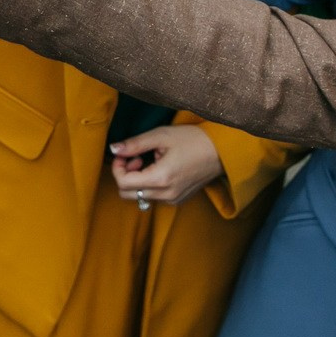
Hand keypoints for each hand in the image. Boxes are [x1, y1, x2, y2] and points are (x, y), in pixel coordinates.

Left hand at [108, 125, 223, 206]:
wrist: (222, 151)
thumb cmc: (193, 140)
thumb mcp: (161, 136)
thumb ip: (135, 144)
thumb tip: (113, 149)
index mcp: (160, 179)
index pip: (123, 183)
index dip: (117, 167)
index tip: (125, 154)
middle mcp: (165, 195)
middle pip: (127, 194)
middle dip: (125, 175)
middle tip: (136, 157)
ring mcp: (173, 200)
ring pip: (139, 197)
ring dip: (137, 181)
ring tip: (151, 161)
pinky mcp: (178, 200)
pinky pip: (154, 197)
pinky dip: (149, 185)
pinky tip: (161, 169)